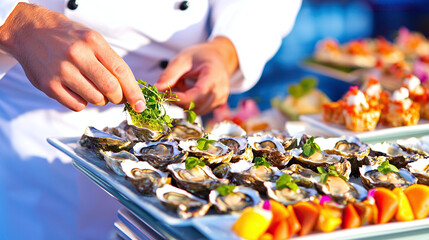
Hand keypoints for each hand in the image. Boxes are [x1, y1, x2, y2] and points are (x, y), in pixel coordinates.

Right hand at [0, 3, 145, 111]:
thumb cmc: (67, 38)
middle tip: (115, 96)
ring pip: (96, 100)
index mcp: (93, 41)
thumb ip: (110, 62)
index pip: (121, 71)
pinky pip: (77, 106)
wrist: (29, 31)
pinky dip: (82, 102)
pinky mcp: (49, 85)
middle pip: (111, 89)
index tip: (140, 105)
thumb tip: (129, 91)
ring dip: (100, 100)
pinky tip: (76, 90)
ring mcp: (62, 70)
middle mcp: (78, 55)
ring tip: (91, 87)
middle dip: (118, 98)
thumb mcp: (92, 39)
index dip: (134, 92)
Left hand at [155, 36, 237, 114]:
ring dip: (183, 103)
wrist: (218, 58)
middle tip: (167, 89)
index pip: (199, 94)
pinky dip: (189, 104)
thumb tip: (156, 88)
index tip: (165, 95)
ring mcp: (220, 99)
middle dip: (179, 101)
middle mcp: (220, 91)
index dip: (181, 98)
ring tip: (179, 87)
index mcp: (214, 75)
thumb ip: (170, 74)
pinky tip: (186, 92)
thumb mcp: (182, 59)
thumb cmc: (200, 56)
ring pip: (196, 111)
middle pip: (196, 105)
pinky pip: (199, 110)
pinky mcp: (217, 105)